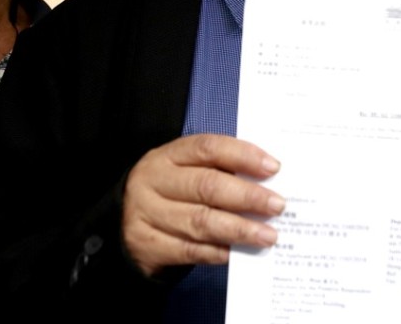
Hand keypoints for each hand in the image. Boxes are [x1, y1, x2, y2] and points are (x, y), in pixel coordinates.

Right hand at [121, 134, 283, 276]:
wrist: (123, 224)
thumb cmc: (170, 193)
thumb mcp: (184, 172)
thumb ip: (219, 172)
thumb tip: (267, 183)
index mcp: (168, 156)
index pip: (208, 148)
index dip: (242, 156)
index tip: (273, 168)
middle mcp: (154, 181)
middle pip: (207, 185)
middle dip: (247, 196)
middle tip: (277, 205)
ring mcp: (147, 213)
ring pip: (200, 221)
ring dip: (239, 229)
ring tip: (267, 235)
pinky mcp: (147, 244)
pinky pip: (190, 250)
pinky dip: (218, 252)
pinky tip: (238, 253)